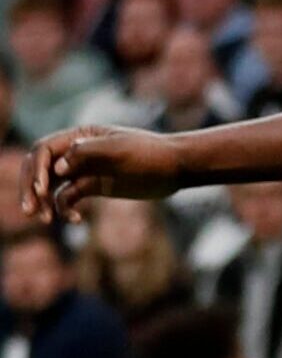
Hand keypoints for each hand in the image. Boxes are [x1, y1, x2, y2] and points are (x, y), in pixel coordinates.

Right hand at [21, 126, 183, 224]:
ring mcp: (84, 169)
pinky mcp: (93, 186)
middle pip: (40, 168)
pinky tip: (76, 220)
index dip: (37, 169)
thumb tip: (57, 168)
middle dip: (31, 188)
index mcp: (79, 136)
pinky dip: (64, 209)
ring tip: (44, 220)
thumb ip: (88, 154)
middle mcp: (77, 152)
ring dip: (42, 201)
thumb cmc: (151, 153)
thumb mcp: (120, 150)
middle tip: (30, 211)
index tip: (42, 189)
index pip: (44, 150)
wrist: (176, 167)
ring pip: (50, 185)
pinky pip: (67, 197)